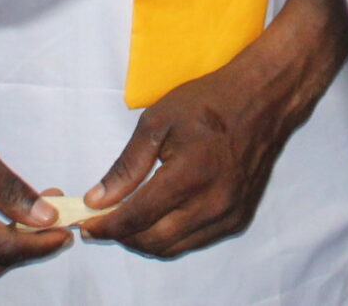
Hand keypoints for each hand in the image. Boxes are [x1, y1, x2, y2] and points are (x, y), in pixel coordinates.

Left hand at [78, 47, 316, 256]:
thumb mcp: (158, 121)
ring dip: (145, 241)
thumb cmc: (209, 102)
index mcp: (190, 175)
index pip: (138, 217)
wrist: (262, 100)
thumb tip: (98, 199)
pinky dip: (171, 237)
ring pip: (174, 247)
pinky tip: (159, 218)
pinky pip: (195, 241)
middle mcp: (213, 203)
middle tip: (100, 224)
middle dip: (121, 237)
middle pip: (154, 241)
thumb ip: (127, 165)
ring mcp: (229, 214)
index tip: (86, 224)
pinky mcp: (238, 218)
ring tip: (126, 222)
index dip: (106, 226)